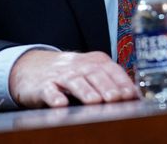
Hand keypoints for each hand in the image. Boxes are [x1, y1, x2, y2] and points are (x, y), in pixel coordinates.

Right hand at [8, 50, 138, 107]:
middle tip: (116, 98)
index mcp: (93, 62)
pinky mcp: (42, 86)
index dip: (121, 81)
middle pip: (94, 74)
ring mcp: (60, 75)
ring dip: (85, 91)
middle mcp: (78, 66)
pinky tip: (61, 104)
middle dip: (106, 86)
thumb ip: (110, 81)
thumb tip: (133, 96)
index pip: (111, 69)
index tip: (131, 94)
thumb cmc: (70, 73)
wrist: (33, 66)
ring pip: (74, 81)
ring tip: (94, 101)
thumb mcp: (90, 71)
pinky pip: (49, 90)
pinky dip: (55, 97)